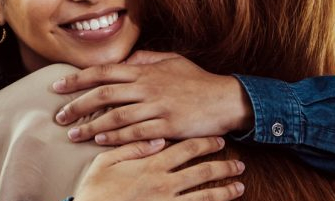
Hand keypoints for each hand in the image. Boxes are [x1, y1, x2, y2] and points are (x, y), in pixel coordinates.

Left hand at [51, 51, 252, 144]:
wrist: (227, 99)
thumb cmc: (197, 80)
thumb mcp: (170, 61)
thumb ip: (144, 59)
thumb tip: (122, 61)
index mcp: (144, 71)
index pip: (102, 72)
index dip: (77, 79)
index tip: (57, 87)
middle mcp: (147, 87)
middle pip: (103, 94)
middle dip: (76, 105)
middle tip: (59, 116)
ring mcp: (158, 107)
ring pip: (116, 116)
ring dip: (91, 126)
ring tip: (73, 134)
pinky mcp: (168, 126)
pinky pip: (136, 133)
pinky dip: (115, 137)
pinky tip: (100, 141)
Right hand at [74, 137, 244, 200]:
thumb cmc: (95, 190)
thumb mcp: (105, 162)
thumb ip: (132, 148)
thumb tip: (158, 139)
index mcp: (150, 165)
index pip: (185, 149)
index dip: (205, 143)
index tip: (219, 140)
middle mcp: (164, 183)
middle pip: (202, 171)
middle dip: (223, 166)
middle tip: (238, 163)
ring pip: (205, 195)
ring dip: (225, 190)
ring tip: (240, 186)